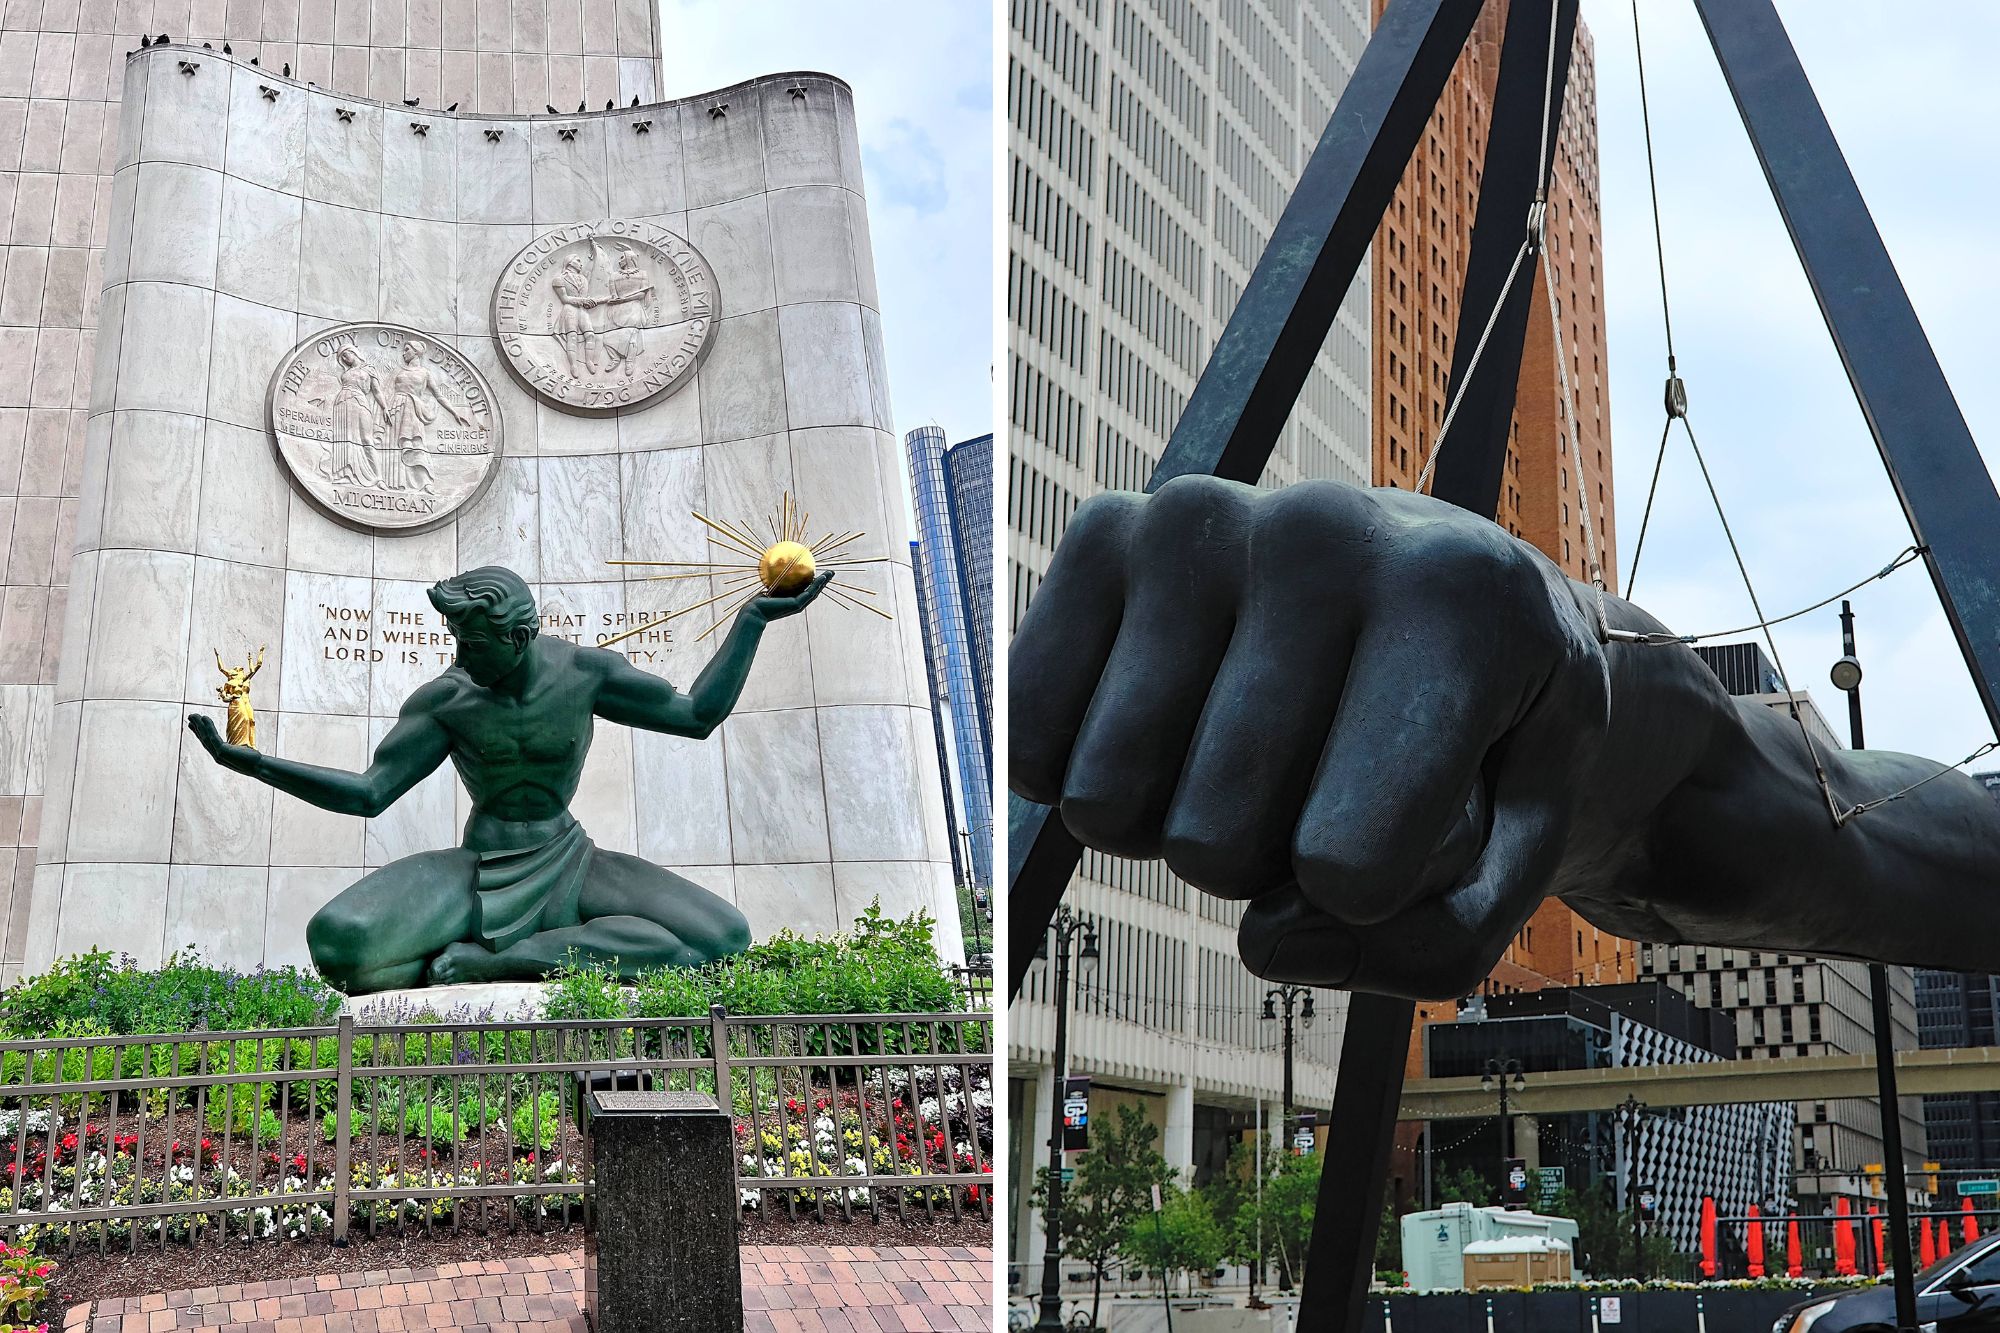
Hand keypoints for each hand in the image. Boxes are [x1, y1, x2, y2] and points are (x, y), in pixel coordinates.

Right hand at [187, 714, 255, 772]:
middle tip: (190, 717)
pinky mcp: (222, 752)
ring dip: (199, 725)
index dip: (199, 732)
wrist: (259, 767)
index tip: (193, 724)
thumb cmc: (253, 759)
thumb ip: (235, 745)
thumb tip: (238, 740)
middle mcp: (217, 755)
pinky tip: (205, 718)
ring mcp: (218, 754)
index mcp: (220, 755)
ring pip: (206, 736)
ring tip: (194, 715)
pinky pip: (213, 736)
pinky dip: (209, 726)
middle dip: (196, 727)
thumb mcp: (241, 750)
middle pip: (204, 739)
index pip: (207, 742)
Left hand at [748, 570, 833, 622]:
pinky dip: (817, 584)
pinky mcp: (797, 604)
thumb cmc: (758, 600)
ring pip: (815, 592)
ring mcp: (799, 605)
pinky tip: (821, 576)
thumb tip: (775, 563)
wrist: (756, 611)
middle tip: (830, 573)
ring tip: (830, 574)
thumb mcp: (769, 586)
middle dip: (823, 582)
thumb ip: (775, 578)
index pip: (807, 590)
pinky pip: (810, 592)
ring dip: (823, 582)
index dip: (815, 582)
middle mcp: (798, 604)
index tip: (819, 573)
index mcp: (793, 600)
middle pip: (814, 591)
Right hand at [1010, 476, 1610, 999]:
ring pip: (1107, 802)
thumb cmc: (1484, 739)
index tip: (1412, 822)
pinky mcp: (1108, 531)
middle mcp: (1321, 533)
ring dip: (1170, 818)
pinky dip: (1075, 773)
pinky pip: (1025, 733)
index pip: (1348, 864)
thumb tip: (1262, 941)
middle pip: (1214, 844)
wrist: (1449, 588)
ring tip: (1253, 744)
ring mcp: (1199, 521)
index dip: (1369, 898)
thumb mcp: (1517, 859)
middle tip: (1322, 777)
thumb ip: (1431, 947)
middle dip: (1261, 860)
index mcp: (1454, 604)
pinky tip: (1159, 723)